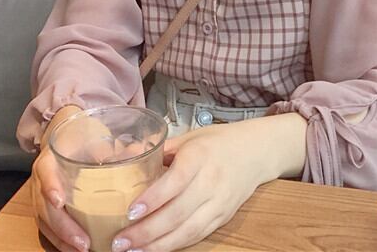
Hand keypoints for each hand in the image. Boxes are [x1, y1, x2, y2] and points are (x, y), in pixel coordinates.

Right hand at [31, 106, 114, 251]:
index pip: (46, 171)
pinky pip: (49, 230)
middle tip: (84, 242)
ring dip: (63, 240)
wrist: (65, 137)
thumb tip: (137, 153)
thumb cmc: (80, 136)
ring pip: (45, 223)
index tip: (60, 201)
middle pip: (44, 206)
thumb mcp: (93, 137)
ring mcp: (40, 196)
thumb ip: (111, 148)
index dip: (51, 186)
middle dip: (63, 227)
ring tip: (83, 251)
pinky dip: (62, 242)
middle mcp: (41, 179)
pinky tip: (77, 251)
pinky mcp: (45, 209)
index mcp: (51, 157)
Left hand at [109, 119, 280, 251]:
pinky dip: (174, 246)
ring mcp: (219, 203)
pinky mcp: (223, 218)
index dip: (153, 198)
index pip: (176, 181)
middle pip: (178, 212)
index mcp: (199, 156)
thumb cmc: (217, 142)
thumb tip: (127, 158)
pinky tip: (154, 249)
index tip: (130, 212)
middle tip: (120, 241)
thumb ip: (160, 150)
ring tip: (132, 251)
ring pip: (187, 231)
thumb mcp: (189, 137)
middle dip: (147, 231)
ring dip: (158, 246)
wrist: (256, 151)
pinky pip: (197, 236)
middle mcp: (211, 181)